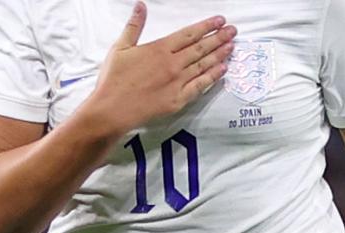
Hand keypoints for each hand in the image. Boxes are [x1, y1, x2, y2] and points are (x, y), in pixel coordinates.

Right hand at [76, 4, 236, 134]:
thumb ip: (134, 26)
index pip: (189, 34)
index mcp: (159, 49)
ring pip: (204, 65)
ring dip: (219, 55)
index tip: (220, 21)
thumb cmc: (113, 79)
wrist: (111, 110)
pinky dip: (212, 77)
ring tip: (232, 46)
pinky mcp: (178, 100)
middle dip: (219, 38)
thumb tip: (140, 5)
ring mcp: (177, 83)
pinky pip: (200, 86)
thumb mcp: (120, 47)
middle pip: (201, 48)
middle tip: (233, 31)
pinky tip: (222, 70)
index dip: (206, 26)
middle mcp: (172, 64)